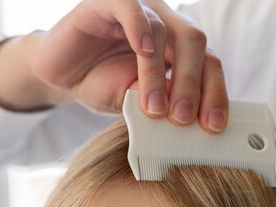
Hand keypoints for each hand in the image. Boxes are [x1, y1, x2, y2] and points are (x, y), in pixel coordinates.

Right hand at [0, 0, 227, 131]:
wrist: (61, 74)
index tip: (212, 125)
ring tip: (154, 107)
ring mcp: (140, 12)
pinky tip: (143, 51)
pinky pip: (131, 8)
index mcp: (180, 50)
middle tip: (183, 118)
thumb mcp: (136, 102)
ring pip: (166, 31)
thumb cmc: (102, 84)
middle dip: (193, 84)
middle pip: (196, 45)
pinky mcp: (108, 4)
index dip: (214, 94)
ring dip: (160, 73)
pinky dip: (141, 28)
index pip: (209, 65)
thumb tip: (186, 119)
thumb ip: (160, 104)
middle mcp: (166, 26)